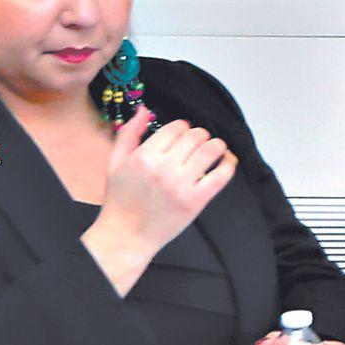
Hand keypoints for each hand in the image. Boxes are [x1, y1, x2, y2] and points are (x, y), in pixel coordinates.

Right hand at [82, 105, 236, 294]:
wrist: (127, 235)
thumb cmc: (120, 200)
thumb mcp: (116, 162)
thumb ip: (130, 132)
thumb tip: (144, 109)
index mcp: (145, 156)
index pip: (176, 127)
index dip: (183, 127)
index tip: (183, 134)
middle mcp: (164, 168)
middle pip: (196, 136)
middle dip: (199, 135)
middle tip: (198, 143)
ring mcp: (182, 185)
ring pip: (211, 150)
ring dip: (216, 145)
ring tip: (214, 149)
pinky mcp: (196, 201)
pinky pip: (222, 175)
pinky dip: (228, 163)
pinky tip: (226, 161)